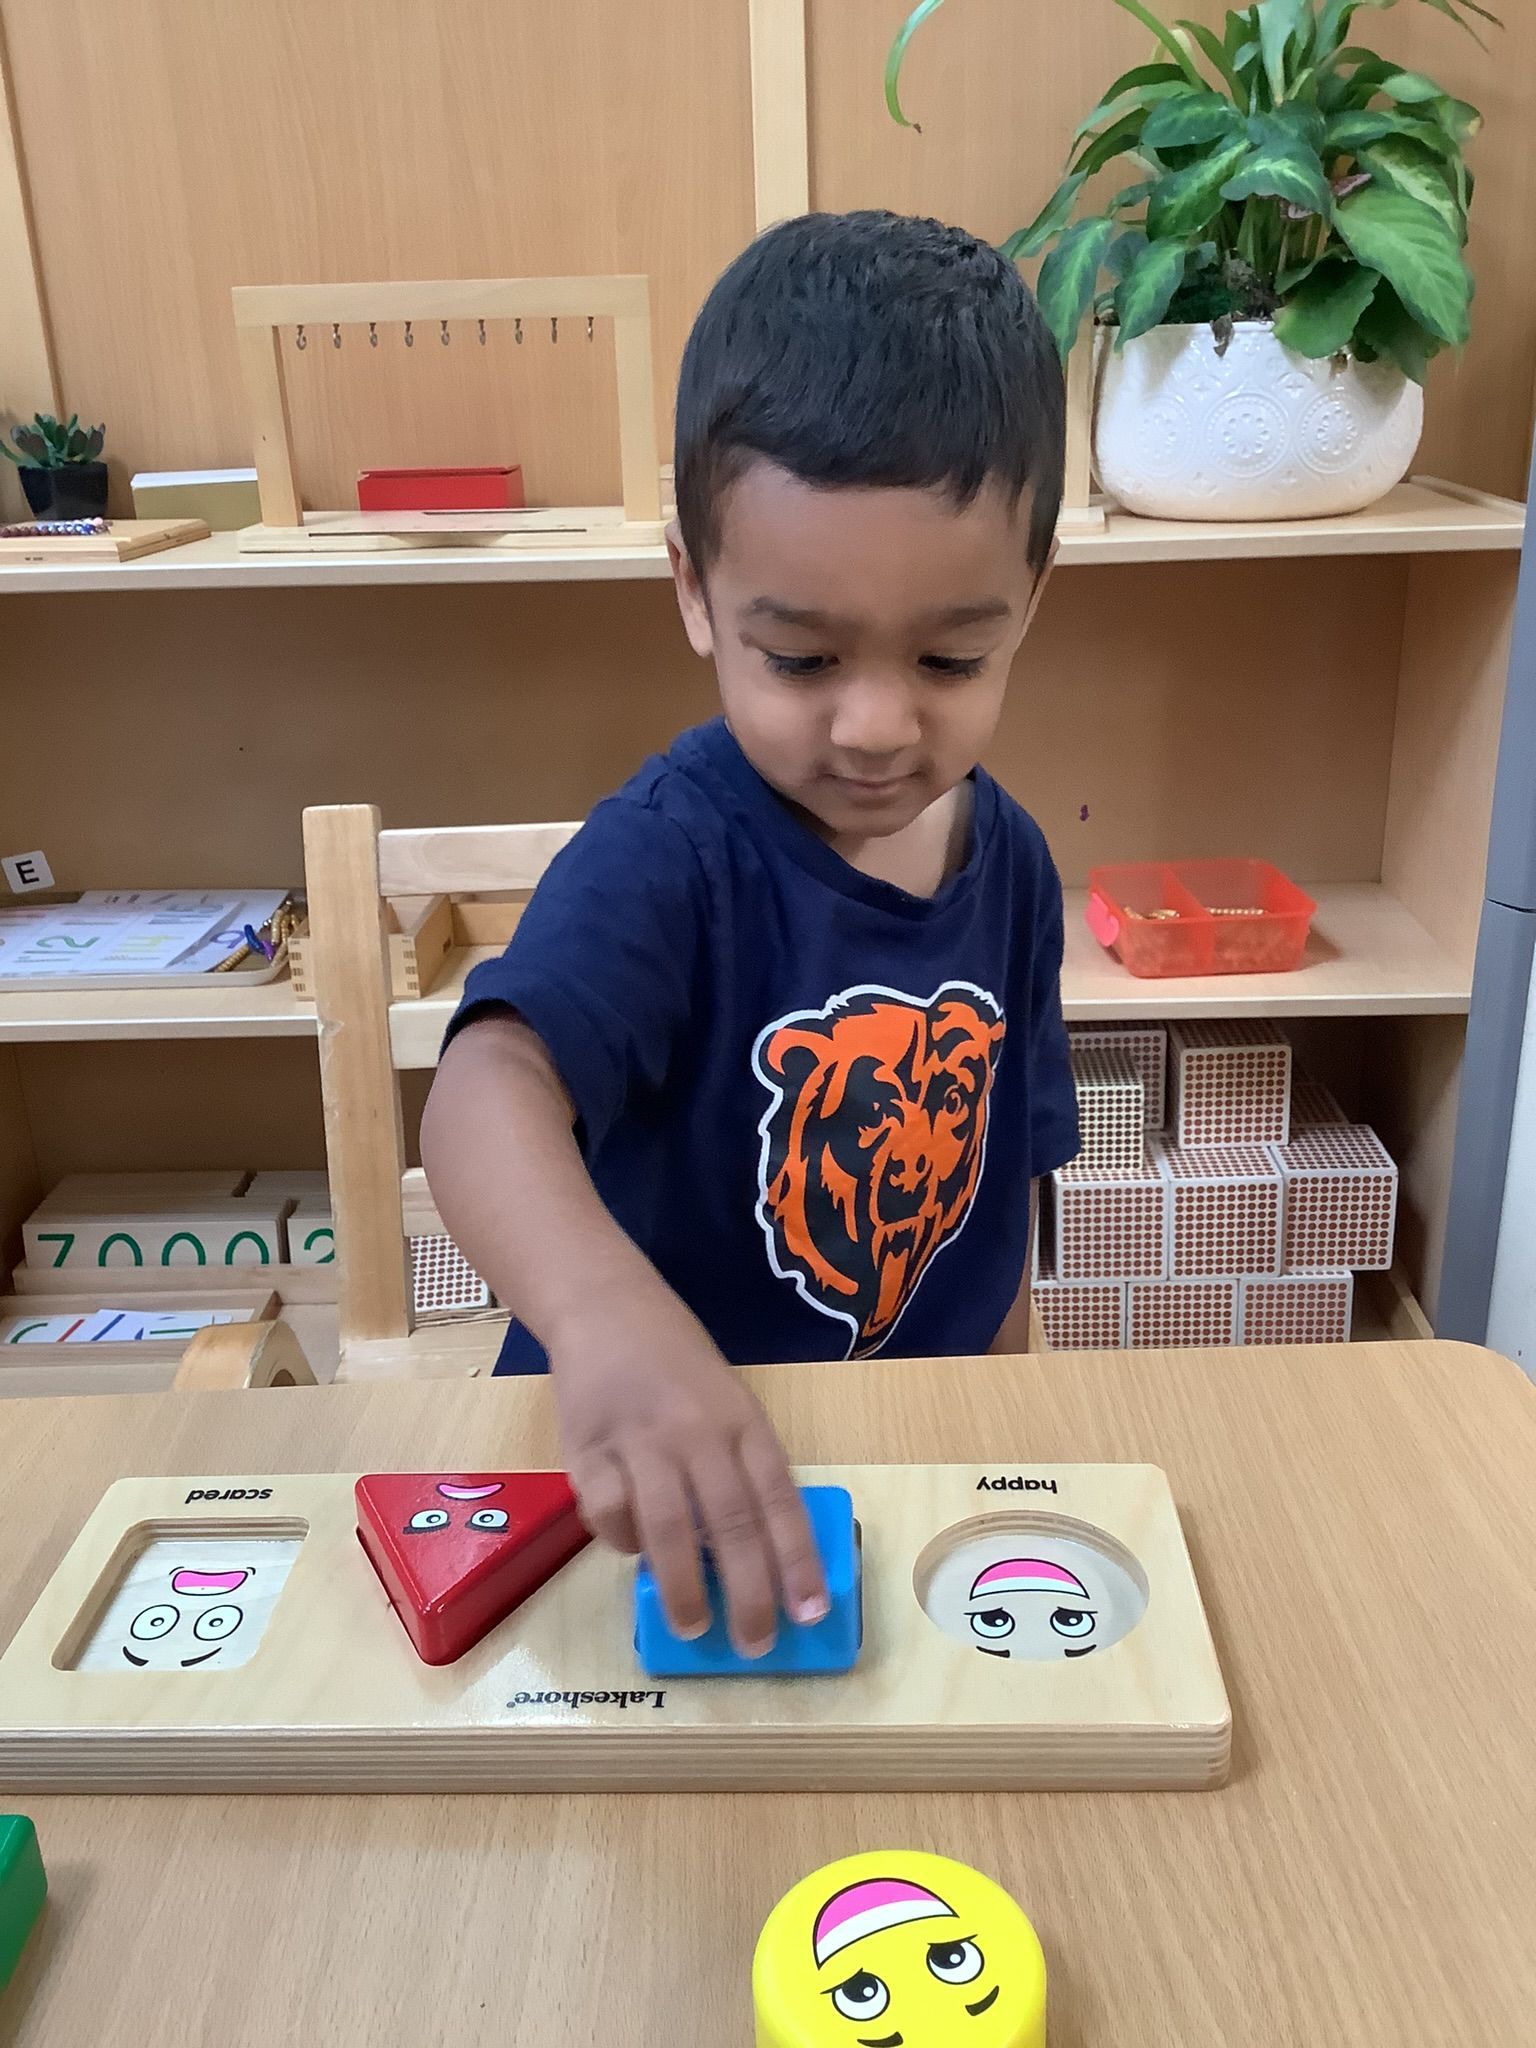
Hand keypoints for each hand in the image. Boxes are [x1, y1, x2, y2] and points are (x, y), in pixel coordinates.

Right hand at [549, 1279, 828, 1657]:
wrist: (607, 1310)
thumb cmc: (678, 1366)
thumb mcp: (728, 1404)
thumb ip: (739, 1469)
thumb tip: (752, 1559)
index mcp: (743, 1422)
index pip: (779, 1499)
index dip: (798, 1559)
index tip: (811, 1611)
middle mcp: (697, 1432)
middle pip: (731, 1522)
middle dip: (748, 1592)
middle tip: (755, 1644)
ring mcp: (641, 1441)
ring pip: (668, 1526)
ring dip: (683, 1587)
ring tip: (693, 1627)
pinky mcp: (587, 1449)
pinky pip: (608, 1512)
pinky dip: (622, 1541)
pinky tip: (632, 1550)